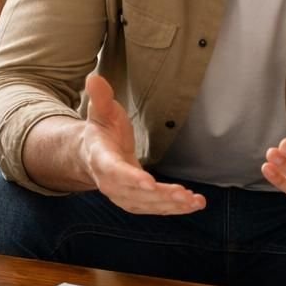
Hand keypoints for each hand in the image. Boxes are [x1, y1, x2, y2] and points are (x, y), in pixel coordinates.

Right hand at [81, 73, 204, 214]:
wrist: (92, 154)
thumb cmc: (102, 130)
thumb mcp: (101, 111)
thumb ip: (100, 97)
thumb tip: (94, 77)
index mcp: (100, 159)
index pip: (114, 171)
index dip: (130, 178)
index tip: (148, 182)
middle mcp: (110, 182)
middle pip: (133, 194)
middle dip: (158, 196)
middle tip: (182, 194)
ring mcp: (122, 194)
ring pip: (146, 205)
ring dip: (170, 206)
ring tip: (193, 202)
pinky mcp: (135, 201)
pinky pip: (154, 208)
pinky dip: (173, 208)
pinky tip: (193, 204)